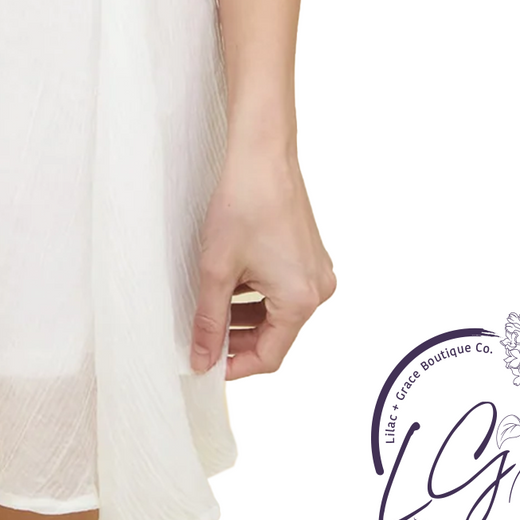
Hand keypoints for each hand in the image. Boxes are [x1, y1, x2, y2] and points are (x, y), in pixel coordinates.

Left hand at [189, 147, 336, 379]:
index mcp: (301, 300)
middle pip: (275, 335)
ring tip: (210, 308)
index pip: (270, 356)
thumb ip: (208, 320)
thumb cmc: (243, 204)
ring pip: (277, 311)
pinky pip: (282, 288)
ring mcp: (316, 270)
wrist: (262, 154)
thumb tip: (202, 358)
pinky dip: (256, 293)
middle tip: (202, 337)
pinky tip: (229, 283)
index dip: (235, 365)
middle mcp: (317, 289)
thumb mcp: (216, 269)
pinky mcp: (309, 254)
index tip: (207, 364)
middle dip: (238, 339)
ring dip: (245, 315)